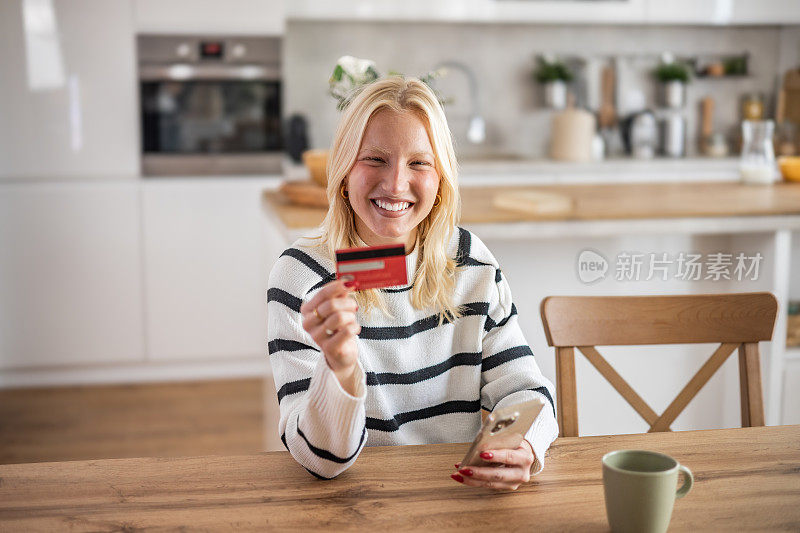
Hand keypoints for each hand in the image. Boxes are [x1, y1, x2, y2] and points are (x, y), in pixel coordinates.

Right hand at [299, 278, 360, 393]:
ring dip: (351, 316)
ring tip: (352, 320)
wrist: (341, 353)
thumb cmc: (339, 327)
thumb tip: (350, 279)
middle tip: (354, 306)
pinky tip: (355, 329)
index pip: (322, 294)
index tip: (351, 283)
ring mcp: (316, 337)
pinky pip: (346, 332)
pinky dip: (354, 328)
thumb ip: (341, 293)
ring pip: (338, 318)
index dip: (338, 287)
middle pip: (330, 305)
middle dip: (347, 303)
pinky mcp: (328, 348)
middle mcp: (308, 323)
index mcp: (307, 310)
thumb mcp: (339, 307)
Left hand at [451, 439, 534, 490]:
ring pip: (491, 483)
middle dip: (479, 472)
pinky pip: (488, 485)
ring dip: (472, 479)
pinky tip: (462, 477)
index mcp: (525, 457)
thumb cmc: (514, 444)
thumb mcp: (510, 439)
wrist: (523, 455)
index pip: (510, 457)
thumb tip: (478, 445)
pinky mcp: (505, 487)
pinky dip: (473, 481)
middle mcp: (521, 473)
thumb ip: (497, 441)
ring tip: (459, 473)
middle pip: (498, 475)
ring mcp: (514, 483)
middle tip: (464, 468)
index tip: (482, 454)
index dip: (496, 456)